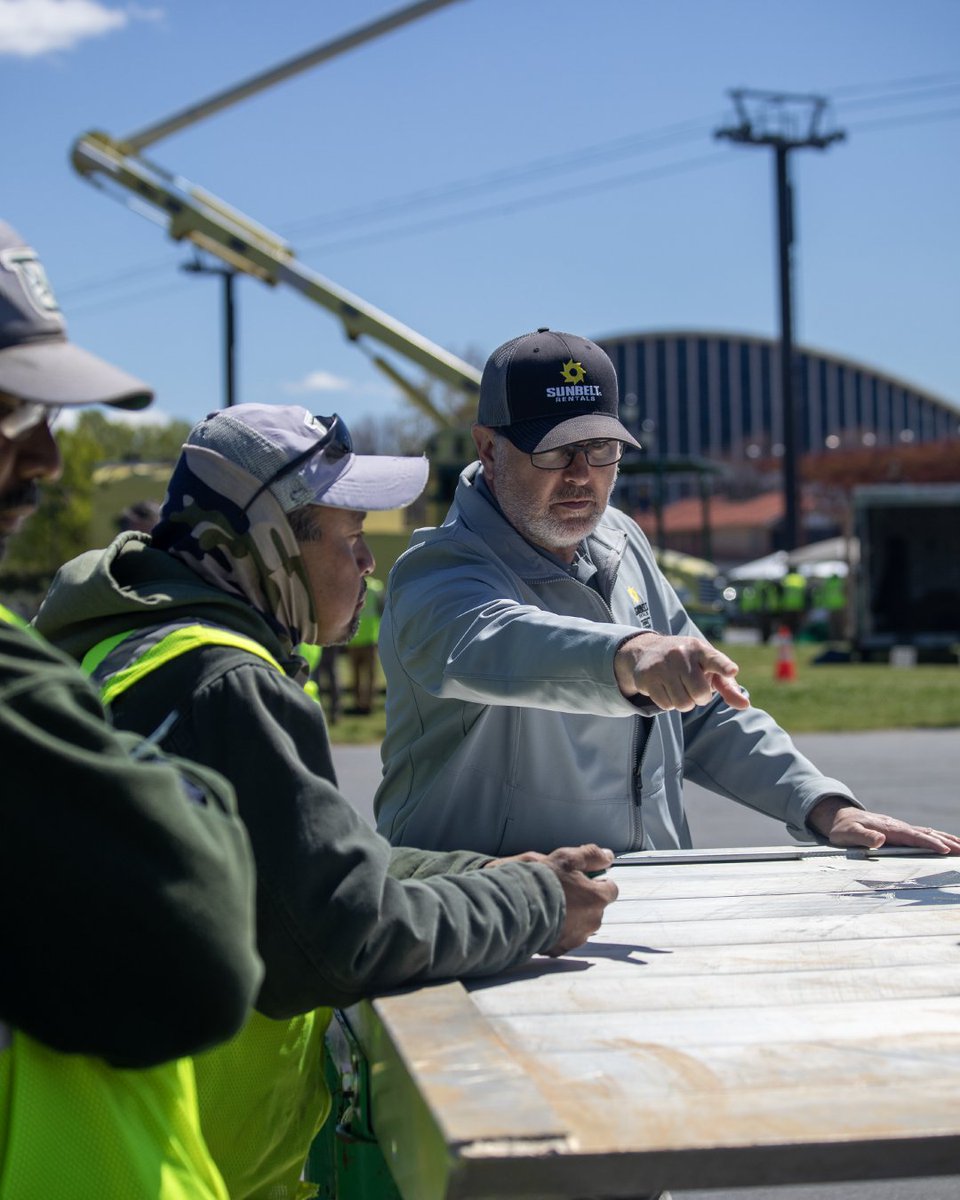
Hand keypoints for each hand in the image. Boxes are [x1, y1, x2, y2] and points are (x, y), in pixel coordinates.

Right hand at [486, 843, 618, 954]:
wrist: (517, 909)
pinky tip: (545, 920)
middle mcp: (592, 921)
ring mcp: (577, 937)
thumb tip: (608, 856)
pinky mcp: (561, 948)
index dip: (598, 881)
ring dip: (572, 915)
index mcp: (597, 898)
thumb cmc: (542, 882)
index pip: (611, 889)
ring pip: (581, 923)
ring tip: (551, 905)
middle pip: (595, 908)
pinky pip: (565, 937)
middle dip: (584, 899)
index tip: (584, 878)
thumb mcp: (566, 858)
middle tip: (564, 889)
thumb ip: (591, 855)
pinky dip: (559, 930)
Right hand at [614, 631, 748, 711]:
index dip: (724, 666)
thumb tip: (745, 705)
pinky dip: (668, 703)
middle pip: (700, 694)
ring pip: (683, 703)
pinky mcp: (647, 677)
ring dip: (684, 703)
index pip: (715, 659)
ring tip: (679, 688)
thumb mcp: (709, 668)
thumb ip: (728, 686)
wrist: (648, 650)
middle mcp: (681, 654)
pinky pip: (665, 705)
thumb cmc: (689, 663)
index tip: (732, 671)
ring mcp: (663, 665)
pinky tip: (665, 689)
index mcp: (701, 650)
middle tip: (694, 688)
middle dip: (700, 698)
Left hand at [808, 797, 959, 854]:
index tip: (945, 850)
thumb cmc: (844, 829)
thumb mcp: (848, 834)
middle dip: (947, 842)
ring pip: (928, 833)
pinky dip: (938, 837)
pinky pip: (923, 834)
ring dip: (946, 839)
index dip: (930, 843)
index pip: (914, 837)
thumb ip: (863, 837)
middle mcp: (898, 827)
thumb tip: (880, 840)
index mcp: (889, 829)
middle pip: (927, 834)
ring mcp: (901, 828)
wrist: (841, 817)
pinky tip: (948, 843)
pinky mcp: (901, 832)